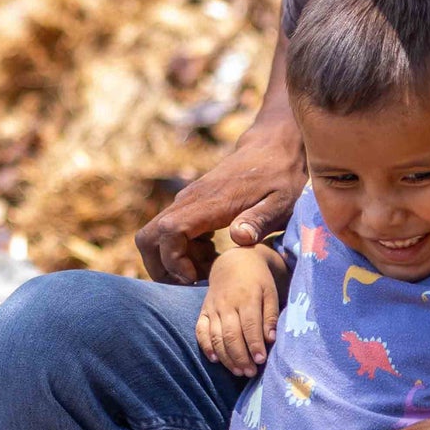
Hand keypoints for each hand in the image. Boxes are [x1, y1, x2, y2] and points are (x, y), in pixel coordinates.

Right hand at [135, 110, 301, 284]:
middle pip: (148, 238)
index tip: (196, 278)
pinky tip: (211, 256)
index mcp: (209, 202)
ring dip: (173, 262)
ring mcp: (187, 202)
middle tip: (193, 282)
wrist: (273, 147)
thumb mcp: (281, 202)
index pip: (169, 231)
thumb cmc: (281, 177)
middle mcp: (189, 201)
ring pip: (156, 238)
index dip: (174, 260)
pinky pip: (169, 233)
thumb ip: (259, 220)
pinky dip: (181, 252)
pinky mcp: (190, 206)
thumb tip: (238, 236)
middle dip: (161, 268)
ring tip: (208, 269)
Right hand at [193, 246, 282, 374]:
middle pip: (231, 335)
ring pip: (216, 337)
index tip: (261, 360)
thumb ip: (271, 315)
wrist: (233, 262)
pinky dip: (206, 346)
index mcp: (247, 297)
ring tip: (238, 371)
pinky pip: (200, 331)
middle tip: (250, 372)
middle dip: (241, 356)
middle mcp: (227, 304)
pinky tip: (215, 360)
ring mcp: (213, 308)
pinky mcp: (203, 311)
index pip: (250, 325)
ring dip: (226, 357)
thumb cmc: (257, 280)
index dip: (254, 345)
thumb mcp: (270, 292)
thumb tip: (270, 339)